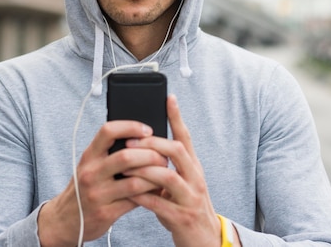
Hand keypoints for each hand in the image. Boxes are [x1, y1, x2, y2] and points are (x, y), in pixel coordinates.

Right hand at [38, 120, 167, 245]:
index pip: (108, 131)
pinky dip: (150, 194)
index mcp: (88, 156)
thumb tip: (142, 138)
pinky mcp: (106, 213)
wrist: (65, 220)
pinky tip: (156, 189)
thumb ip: (108, 152)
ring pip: (135, 182)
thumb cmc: (84, 187)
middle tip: (163, 157)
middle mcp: (91, 173)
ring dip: (155, 177)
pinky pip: (135, 201)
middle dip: (151, 155)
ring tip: (164, 174)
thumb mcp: (90, 165)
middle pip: (126, 157)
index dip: (130, 127)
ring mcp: (97, 194)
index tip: (148, 130)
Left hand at [123, 94, 221, 246]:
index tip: (168, 97)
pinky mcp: (182, 218)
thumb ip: (165, 167)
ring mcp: (190, 199)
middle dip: (153, 144)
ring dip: (145, 170)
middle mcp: (195, 179)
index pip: (186, 137)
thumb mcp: (180, 184)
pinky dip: (143, 197)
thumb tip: (141, 148)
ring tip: (126, 167)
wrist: (205, 241)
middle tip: (130, 141)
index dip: (177, 117)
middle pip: (178, 152)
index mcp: (193, 168)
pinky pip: (160, 205)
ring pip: (168, 177)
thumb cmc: (186, 208)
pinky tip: (130, 193)